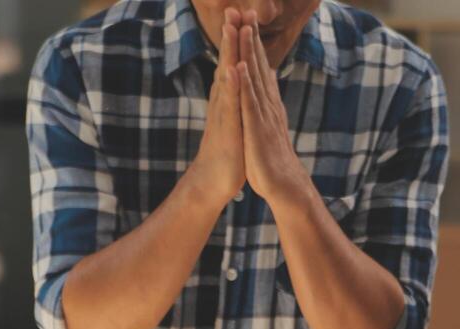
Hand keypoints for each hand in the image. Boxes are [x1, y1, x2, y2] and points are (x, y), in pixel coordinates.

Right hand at [187, 8, 244, 207]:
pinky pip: (230, 103)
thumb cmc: (228, 148)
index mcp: (228, 96)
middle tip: (234, 8)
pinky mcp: (227, 127)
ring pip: (226, 76)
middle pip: (227, 60)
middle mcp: (223, 99)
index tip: (244, 14)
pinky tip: (234, 69)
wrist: (215, 179)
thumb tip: (239, 78)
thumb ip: (237, 96)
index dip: (239, 38)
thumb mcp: (235, 117)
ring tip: (231, 28)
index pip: (234, 60)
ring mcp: (224, 111)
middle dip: (231, 35)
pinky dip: (231, 86)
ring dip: (229, 52)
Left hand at [237, 11, 312, 209]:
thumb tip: (267, 80)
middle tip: (246, 10)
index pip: (259, 67)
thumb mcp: (268, 124)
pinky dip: (244, 82)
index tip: (247, 18)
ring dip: (248, 51)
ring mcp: (262, 115)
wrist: (282, 185)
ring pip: (254, 77)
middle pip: (257, 64)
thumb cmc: (272, 158)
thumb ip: (267, 101)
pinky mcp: (256, 128)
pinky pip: (248, 102)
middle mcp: (267, 103)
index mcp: (266, 102)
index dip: (252, 42)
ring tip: (243, 26)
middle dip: (250, 37)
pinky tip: (238, 65)